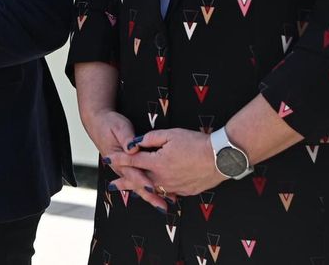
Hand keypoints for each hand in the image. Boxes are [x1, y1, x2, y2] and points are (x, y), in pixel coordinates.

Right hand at [82, 108, 164, 209]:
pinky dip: (149, 189)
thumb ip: (126, 137)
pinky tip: (160, 195)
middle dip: (150, 196)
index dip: (142, 180)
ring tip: (164, 206)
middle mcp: (121, 168)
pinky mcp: (128, 169)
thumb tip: (132, 148)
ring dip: (151, 196)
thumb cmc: (109, 124)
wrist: (98, 123)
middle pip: (136, 185)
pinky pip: (139, 181)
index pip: (132, 173)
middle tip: (162, 206)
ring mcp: (124, 170)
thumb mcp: (118, 127)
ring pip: (138, 186)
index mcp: (118, 159)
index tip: (153, 189)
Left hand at [109, 128, 224, 205]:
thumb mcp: (171, 134)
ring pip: (152, 190)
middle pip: (139, 180)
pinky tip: (156, 194)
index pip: (133, 160)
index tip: (107, 159)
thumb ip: (151, 138)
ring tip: (130, 192)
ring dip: (140, 190)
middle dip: (124, 182)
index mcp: (157, 163)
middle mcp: (163, 178)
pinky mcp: (185, 191)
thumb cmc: (196, 143)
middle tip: (112, 186)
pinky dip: (159, 193)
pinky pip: (167, 193)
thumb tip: (136, 142)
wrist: (220, 158)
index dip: (119, 159)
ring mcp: (174, 187)